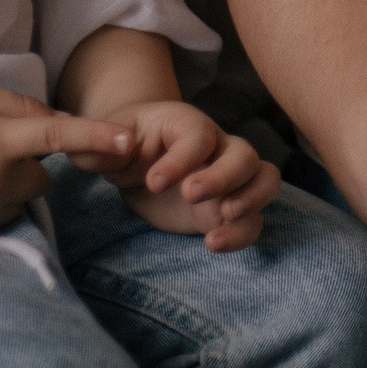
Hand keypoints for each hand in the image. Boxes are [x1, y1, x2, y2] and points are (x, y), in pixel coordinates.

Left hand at [76, 98, 281, 252]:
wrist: (135, 157)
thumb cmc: (122, 142)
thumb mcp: (105, 139)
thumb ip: (102, 140)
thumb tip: (118, 143)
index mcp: (188, 124)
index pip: (199, 135)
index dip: (182, 158)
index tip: (154, 182)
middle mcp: (218, 146)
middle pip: (243, 154)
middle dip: (224, 176)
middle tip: (190, 194)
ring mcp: (229, 177)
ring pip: (264, 179)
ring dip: (252, 198)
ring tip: (224, 217)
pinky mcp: (227, 208)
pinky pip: (254, 217)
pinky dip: (244, 231)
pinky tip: (214, 243)